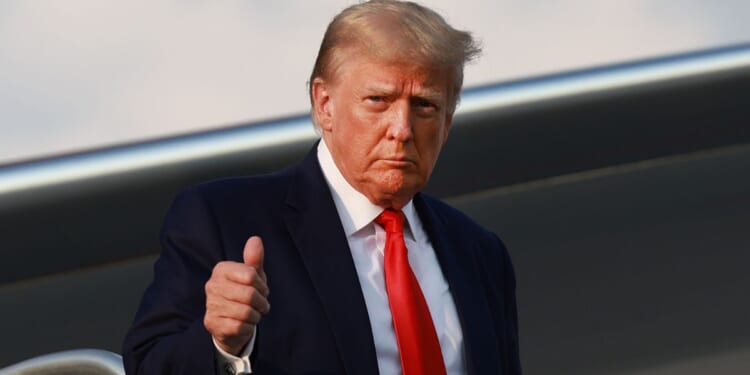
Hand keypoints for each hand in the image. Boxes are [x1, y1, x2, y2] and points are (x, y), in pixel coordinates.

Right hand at [204, 236, 269, 354]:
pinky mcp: (212, 323)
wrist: (231, 322)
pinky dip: (249, 327)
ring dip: (256, 315)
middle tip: (262, 305)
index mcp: (221, 270)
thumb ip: (254, 259)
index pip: (250, 275)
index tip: (262, 290)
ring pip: (246, 312)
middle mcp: (212, 285)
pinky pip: (240, 326)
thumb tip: (255, 239)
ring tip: (254, 314)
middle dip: (261, 302)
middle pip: (249, 294)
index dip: (262, 285)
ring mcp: (210, 305)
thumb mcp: (252, 276)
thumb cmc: (244, 294)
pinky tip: (245, 324)